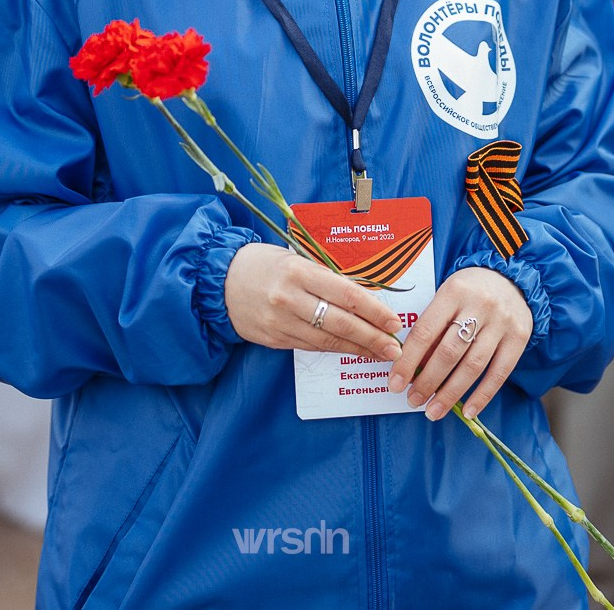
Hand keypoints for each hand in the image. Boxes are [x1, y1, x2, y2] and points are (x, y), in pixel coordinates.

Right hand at [224, 243, 404, 361]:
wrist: (219, 281)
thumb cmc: (263, 263)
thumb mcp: (295, 259)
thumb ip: (324, 277)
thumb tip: (363, 298)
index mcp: (299, 271)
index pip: (346, 294)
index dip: (374, 310)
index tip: (393, 321)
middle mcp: (290, 298)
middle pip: (341, 322)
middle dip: (372, 337)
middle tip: (394, 348)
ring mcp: (280, 322)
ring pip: (327, 340)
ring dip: (356, 349)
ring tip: (379, 354)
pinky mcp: (272, 339)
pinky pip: (309, 346)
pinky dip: (332, 350)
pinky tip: (349, 351)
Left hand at [391, 266, 534, 422]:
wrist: (512, 279)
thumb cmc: (469, 292)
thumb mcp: (447, 297)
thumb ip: (432, 327)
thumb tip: (412, 367)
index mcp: (454, 291)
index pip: (425, 331)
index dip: (408, 360)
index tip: (395, 383)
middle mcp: (479, 306)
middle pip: (449, 352)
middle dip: (428, 382)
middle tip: (413, 400)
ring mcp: (501, 323)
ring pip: (473, 366)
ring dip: (450, 394)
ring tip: (433, 411)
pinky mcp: (519, 338)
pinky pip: (500, 373)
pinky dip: (482, 396)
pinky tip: (468, 412)